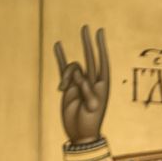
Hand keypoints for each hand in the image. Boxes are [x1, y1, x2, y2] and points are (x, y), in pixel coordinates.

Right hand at [54, 24, 110, 144]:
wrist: (79, 133)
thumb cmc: (89, 122)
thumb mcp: (91, 107)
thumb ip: (87, 91)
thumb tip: (79, 76)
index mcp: (103, 85)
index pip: (103, 61)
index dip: (101, 47)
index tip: (100, 32)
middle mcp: (92, 81)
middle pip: (90, 58)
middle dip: (88, 43)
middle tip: (86, 27)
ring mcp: (79, 82)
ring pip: (72, 68)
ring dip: (66, 76)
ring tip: (62, 88)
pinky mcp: (69, 86)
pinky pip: (64, 69)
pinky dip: (61, 58)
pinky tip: (58, 45)